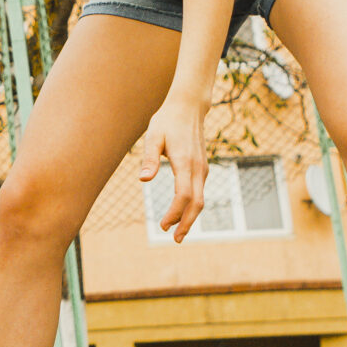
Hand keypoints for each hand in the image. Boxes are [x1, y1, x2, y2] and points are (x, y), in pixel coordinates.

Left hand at [137, 97, 209, 241]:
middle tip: (175, 239)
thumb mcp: (153, 136)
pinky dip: (192, 206)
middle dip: (187, 223)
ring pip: (200, 199)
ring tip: (177, 231)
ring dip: (190, 217)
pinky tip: (182, 212)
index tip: (163, 226)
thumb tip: (143, 180)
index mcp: (185, 162)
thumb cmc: (166, 121)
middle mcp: (198, 168)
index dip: (175, 213)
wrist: (188, 107)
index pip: (184, 195)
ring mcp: (202, 168)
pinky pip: (199, 192)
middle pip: (197, 203)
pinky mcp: (201, 167)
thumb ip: (149, 158)